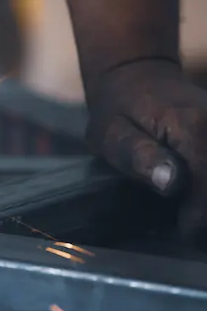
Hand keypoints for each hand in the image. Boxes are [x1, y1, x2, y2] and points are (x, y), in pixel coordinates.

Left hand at [87, 58, 206, 236]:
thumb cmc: (117, 109)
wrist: (137, 73)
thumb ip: (139, 156)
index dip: (199, 218)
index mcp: (192, 126)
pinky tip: (199, 202)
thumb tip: (172, 184)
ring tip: (196, 224)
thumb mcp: (112, 133)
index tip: (185, 236)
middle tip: (193, 237)